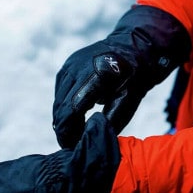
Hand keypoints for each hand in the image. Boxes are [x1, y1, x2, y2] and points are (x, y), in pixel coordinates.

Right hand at [53, 5, 190, 147]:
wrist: (133, 47)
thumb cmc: (134, 78)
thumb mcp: (127, 102)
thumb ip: (108, 122)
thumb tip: (89, 140)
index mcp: (96, 76)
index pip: (71, 110)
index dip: (67, 131)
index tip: (69, 146)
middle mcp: (78, 68)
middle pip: (61, 107)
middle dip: (63, 128)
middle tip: (71, 142)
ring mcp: (70, 65)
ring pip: (58, 100)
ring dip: (63, 118)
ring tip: (74, 131)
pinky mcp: (67, 65)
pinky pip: (60, 91)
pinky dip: (65, 105)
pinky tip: (75, 114)